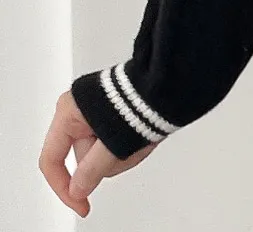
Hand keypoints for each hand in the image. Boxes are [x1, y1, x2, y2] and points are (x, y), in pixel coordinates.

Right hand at [39, 89, 157, 217]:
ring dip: (122, 153)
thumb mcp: (113, 143)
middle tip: (131, 149)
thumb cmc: (142, 98)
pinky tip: (144, 136)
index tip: (79, 202)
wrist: (168, 81)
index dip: (63, 186)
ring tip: (142, 138)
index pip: (52, 160)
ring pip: (100, 153)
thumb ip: (91, 171)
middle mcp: (79, 110)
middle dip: (107, 161)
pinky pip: (113, 143)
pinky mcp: (113, 114)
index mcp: (69, 111)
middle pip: (82, 157)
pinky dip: (128, 145)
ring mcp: (96, 112)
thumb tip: (78, 190)